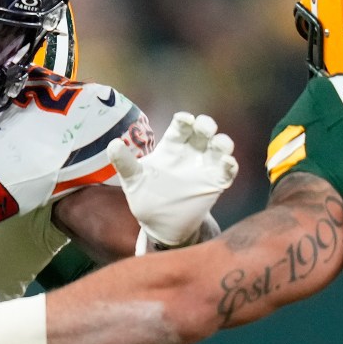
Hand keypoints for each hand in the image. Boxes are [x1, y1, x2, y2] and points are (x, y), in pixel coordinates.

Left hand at [112, 113, 235, 247]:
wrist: (159, 224)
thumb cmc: (146, 196)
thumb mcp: (133, 179)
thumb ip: (125, 163)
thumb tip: (112, 143)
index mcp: (171, 147)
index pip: (181, 127)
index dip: (185, 120)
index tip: (184, 119)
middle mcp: (190, 153)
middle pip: (203, 132)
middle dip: (206, 125)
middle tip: (204, 128)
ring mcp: (204, 167)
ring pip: (220, 147)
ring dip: (223, 142)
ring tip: (219, 144)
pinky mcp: (215, 184)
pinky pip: (227, 172)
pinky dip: (230, 166)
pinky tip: (227, 164)